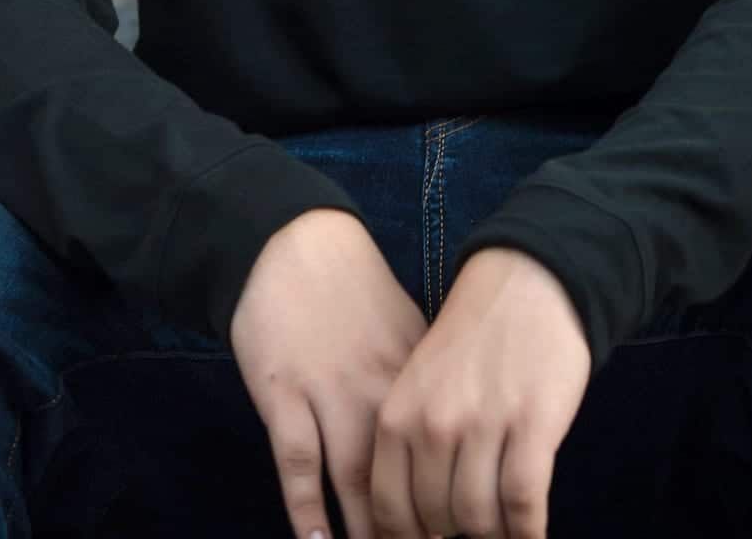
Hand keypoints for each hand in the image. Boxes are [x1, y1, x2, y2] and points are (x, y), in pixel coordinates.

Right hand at [230, 207, 435, 538]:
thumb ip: (426, 381)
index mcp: (415, 373)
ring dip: (368, 528)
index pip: (445, 454)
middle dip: (418, 529)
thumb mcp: (404, 328)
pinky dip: (307, 507)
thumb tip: (451, 432)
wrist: (292, 241)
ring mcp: (329, 392)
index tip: (468, 533)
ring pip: (355, 478)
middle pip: (407, 476)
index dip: (456, 500)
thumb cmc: (349, 289)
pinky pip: (298, 461)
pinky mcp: (284, 393)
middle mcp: (380, 387)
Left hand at [369, 247, 591, 538]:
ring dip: (494, 534)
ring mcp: (484, 425)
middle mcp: (434, 424)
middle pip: (438, 521)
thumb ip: (410, 444)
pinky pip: (524, 504)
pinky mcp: (533, 424)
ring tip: (503, 527)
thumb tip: (414, 518)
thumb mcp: (419, 384)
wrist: (525, 282)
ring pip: (480, 520)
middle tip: (472, 528)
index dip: (409, 538)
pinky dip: (528, 532)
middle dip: (456, 534)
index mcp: (398, 415)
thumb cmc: (471, 340)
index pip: (389, 510)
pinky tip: (532, 533)